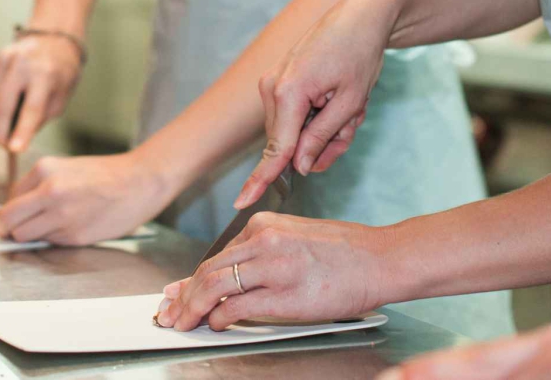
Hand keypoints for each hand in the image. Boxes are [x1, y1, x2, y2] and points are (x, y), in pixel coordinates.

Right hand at [0, 31, 84, 152]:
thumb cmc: (60, 73)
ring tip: (15, 118)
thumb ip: (39, 119)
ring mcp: (4, 59)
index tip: (14, 150)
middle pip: (3, 106)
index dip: (22, 131)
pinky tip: (12, 98)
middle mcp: (22, 63)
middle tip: (5, 146)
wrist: (53, 40)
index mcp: (45, 73)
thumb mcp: (61, 99)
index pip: (31, 109)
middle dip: (1, 132)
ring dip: (0, 118)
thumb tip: (14, 138)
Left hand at [0, 151, 172, 245]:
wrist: (139, 181)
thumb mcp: (66, 168)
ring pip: (25, 236)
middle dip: (10, 228)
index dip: (11, 211)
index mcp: (44, 170)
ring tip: (51, 226)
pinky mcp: (74, 236)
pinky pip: (49, 242)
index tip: (15, 217)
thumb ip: (39, 187)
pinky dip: (54, 239)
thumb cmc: (104, 175)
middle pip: (8, 221)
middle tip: (16, 230)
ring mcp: (61, 216)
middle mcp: (49, 192)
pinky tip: (71, 226)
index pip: (9, 200)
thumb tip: (14, 211)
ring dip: (32, 235)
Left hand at [153, 212, 390, 331]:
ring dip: (193, 308)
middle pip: (208, 271)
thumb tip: (227, 276)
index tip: (176, 293)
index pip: (216, 256)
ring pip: (214, 287)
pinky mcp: (283, 293)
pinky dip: (221, 318)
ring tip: (184, 323)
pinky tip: (216, 324)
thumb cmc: (344, 253)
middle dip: (184, 296)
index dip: (190, 280)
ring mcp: (272, 266)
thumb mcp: (295, 238)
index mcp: (264, 226)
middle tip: (170, 313)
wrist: (379, 259)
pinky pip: (237, 307)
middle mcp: (263, 240)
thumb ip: (260, 253)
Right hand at [233, 0, 394, 208]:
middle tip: (355, 119)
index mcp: (288, 93)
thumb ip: (322, 138)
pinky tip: (337, 94)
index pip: (275, 150)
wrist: (360, 15)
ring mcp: (273, 81)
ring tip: (349, 101)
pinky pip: (296, 113)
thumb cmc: (359, 53)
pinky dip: (320, 112)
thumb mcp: (350, 103)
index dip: (261, 181)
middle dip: (325, 141)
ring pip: (296, 129)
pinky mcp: (279, 79)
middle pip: (292, 142)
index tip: (242, 204)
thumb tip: (301, 166)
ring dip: (326, 126)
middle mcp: (271, 87)